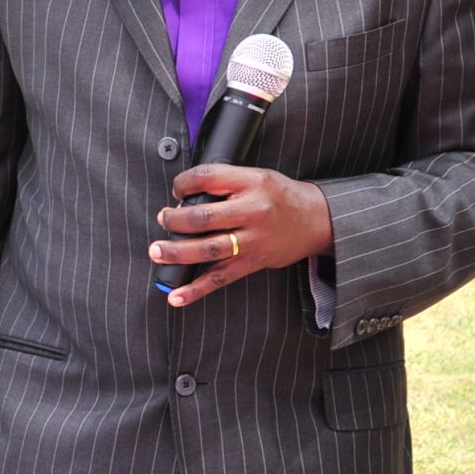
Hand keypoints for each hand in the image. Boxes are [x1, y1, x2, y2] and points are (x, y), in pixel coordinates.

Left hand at [149, 166, 334, 307]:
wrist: (317, 219)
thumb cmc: (280, 197)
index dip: (183, 183)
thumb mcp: (257, 177)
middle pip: (203, 217)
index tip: (176, 191)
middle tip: (163, 219)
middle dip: (174, 220)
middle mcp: (253, 211)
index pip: (208, 177)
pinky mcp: (253, 263)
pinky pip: (220, 278)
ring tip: (157, 251)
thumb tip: (183, 200)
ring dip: (176, 252)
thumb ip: (225, 184)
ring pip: (208, 248)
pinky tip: (175, 296)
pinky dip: (195, 290)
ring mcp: (253, 240)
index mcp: (252, 183)